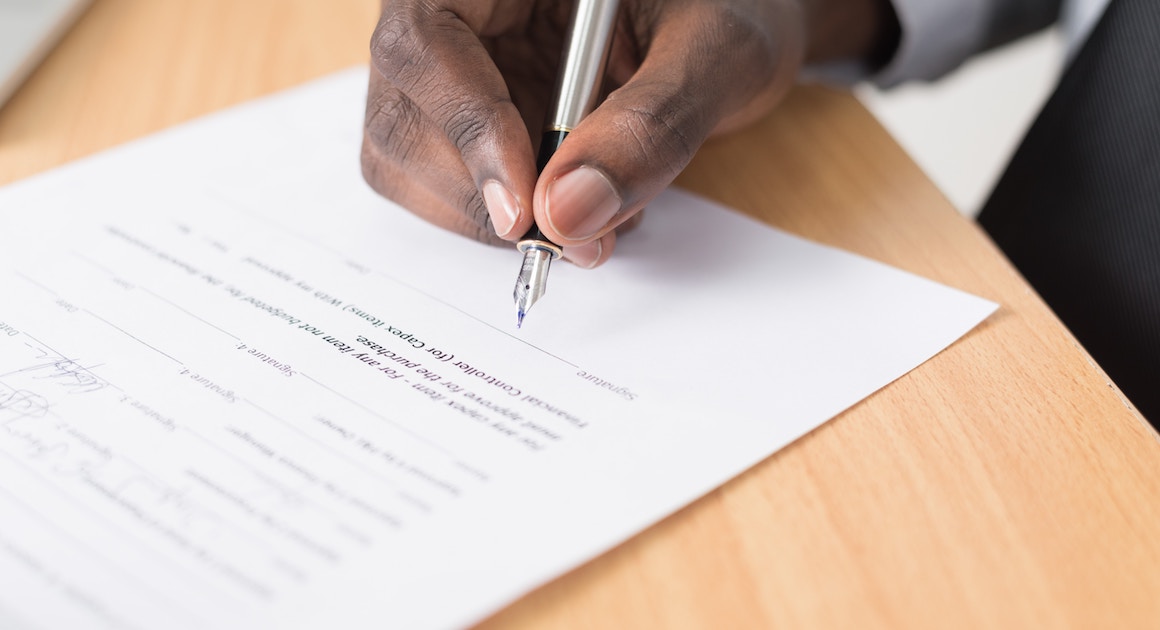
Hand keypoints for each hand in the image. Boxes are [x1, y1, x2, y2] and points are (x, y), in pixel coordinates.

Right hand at [362, 0, 893, 267]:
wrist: (736, 24)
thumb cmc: (732, 8)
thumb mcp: (718, 51)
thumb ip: (652, 125)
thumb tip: (569, 216)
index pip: (426, 39)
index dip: (466, 128)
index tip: (524, 210)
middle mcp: (460, 12)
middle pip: (400, 111)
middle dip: (478, 194)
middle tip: (569, 241)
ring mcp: (455, 69)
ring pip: (407, 159)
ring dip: (485, 219)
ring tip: (590, 221)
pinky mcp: (468, 120)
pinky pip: (445, 185)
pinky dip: (501, 221)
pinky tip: (573, 207)